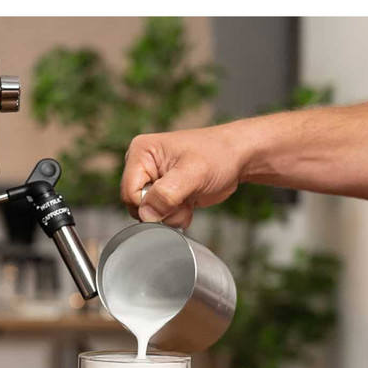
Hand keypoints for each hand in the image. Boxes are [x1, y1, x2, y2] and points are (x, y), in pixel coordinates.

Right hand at [120, 125, 248, 228]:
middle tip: (184, 197)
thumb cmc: (218, 155)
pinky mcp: (162, 192)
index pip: (129, 192)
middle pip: (137, 205)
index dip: (149, 204)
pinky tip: (189, 202)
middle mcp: (141, 165)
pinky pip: (160, 216)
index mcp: (141, 152)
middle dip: (162, 210)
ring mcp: (152, 180)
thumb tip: (146, 214)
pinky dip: (176, 215)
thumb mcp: (193, 173)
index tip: (174, 199)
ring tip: (189, 197)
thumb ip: (166, 193)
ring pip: (149, 214)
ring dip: (171, 214)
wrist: (238, 158)